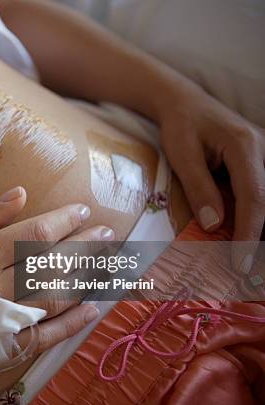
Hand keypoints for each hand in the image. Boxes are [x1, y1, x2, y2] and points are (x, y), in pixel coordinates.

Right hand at [0, 186, 113, 364]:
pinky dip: (70, 325)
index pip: (34, 234)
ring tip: (108, 264)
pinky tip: (91, 309)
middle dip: (84, 247)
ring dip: (86, 279)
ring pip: (54, 298)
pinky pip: (42, 339)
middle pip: (52, 264)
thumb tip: (19, 194)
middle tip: (107, 234)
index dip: (64, 221)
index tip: (83, 212)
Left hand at [158, 84, 264, 270]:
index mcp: (246, 146)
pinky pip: (260, 194)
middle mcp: (264, 151)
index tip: (240, 262)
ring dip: (259, 227)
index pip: (255, 197)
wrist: (184, 102)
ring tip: (247, 259)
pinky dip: (255, 215)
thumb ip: (199, 188)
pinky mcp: (259, 165)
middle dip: (261, 236)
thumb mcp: (181, 154)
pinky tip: (246, 237)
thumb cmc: (179, 126)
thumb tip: (214, 225)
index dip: (250, 233)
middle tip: (247, 269)